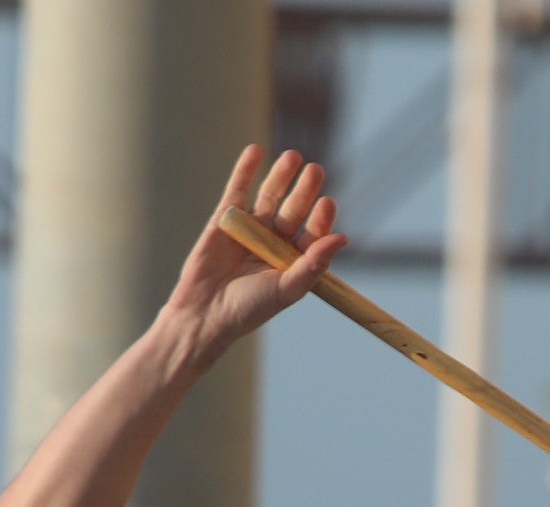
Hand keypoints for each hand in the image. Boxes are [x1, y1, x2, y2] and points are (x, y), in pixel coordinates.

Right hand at [161, 148, 343, 371]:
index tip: (327, 203)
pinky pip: (237, 191)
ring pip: (269, 197)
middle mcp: (274, 242)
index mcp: (292, 260)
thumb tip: (343, 238)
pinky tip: (255, 150)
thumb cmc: (250, 308)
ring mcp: (250, 229)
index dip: (320, 218)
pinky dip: (245, 171)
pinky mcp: (224, 220)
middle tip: (316, 170)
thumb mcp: (287, 288)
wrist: (205, 313)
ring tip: (293, 156)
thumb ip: (314, 264)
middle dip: (304, 190)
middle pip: (293, 210)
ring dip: (280, 176)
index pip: (312, 233)